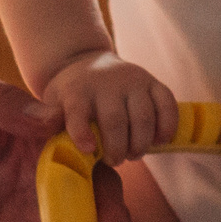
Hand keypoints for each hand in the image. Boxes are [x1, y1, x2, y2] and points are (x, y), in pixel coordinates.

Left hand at [46, 50, 179, 165]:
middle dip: (117, 148)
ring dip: (140, 142)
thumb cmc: (68, 96)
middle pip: (115, 120)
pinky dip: (167, 124)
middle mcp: (105, 83)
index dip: (82, 131)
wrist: (83, 61)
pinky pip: (167, 102)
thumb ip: (53, 126)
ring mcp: (131, 80)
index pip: (78, 111)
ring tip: (133, 153)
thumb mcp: (53, 106)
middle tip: (114, 160)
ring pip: (143, 115)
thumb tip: (60, 152)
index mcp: (76, 91)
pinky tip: (160, 141)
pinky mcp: (152, 81)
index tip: (87, 150)